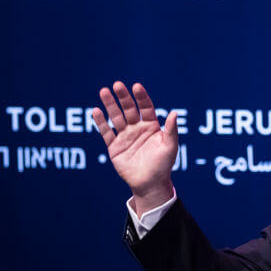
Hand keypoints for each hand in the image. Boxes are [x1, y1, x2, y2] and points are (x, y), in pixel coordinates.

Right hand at [93, 81, 178, 215]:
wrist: (150, 184)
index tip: (136, 87)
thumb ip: (171, 130)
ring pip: (116, 117)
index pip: (145, 107)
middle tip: (117, 85)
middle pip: (128, 109)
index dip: (141, 97)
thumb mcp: (170, 147)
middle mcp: (137, 128)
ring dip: (110, 105)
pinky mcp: (114, 147)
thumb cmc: (163, 165)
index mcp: (151, 126)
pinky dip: (101, 122)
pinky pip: (106, 132)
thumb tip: (174, 113)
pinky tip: (96, 111)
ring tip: (103, 91)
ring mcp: (125, 136)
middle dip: (123, 97)